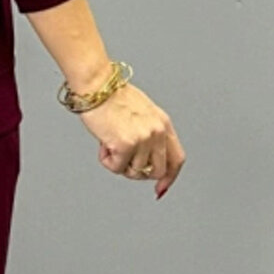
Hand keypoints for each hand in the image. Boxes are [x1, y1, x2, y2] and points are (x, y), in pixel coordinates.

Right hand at [75, 82, 184, 199]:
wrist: (97, 85)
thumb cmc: (112, 96)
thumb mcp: (142, 113)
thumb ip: (149, 133)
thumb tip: (147, 159)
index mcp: (163, 123)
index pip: (177, 159)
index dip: (170, 177)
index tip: (161, 188)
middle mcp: (157, 131)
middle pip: (157, 171)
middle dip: (139, 173)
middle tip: (124, 162)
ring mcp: (143, 139)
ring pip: (135, 172)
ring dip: (120, 164)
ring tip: (111, 145)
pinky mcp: (126, 144)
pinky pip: (117, 168)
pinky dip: (107, 161)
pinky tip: (103, 143)